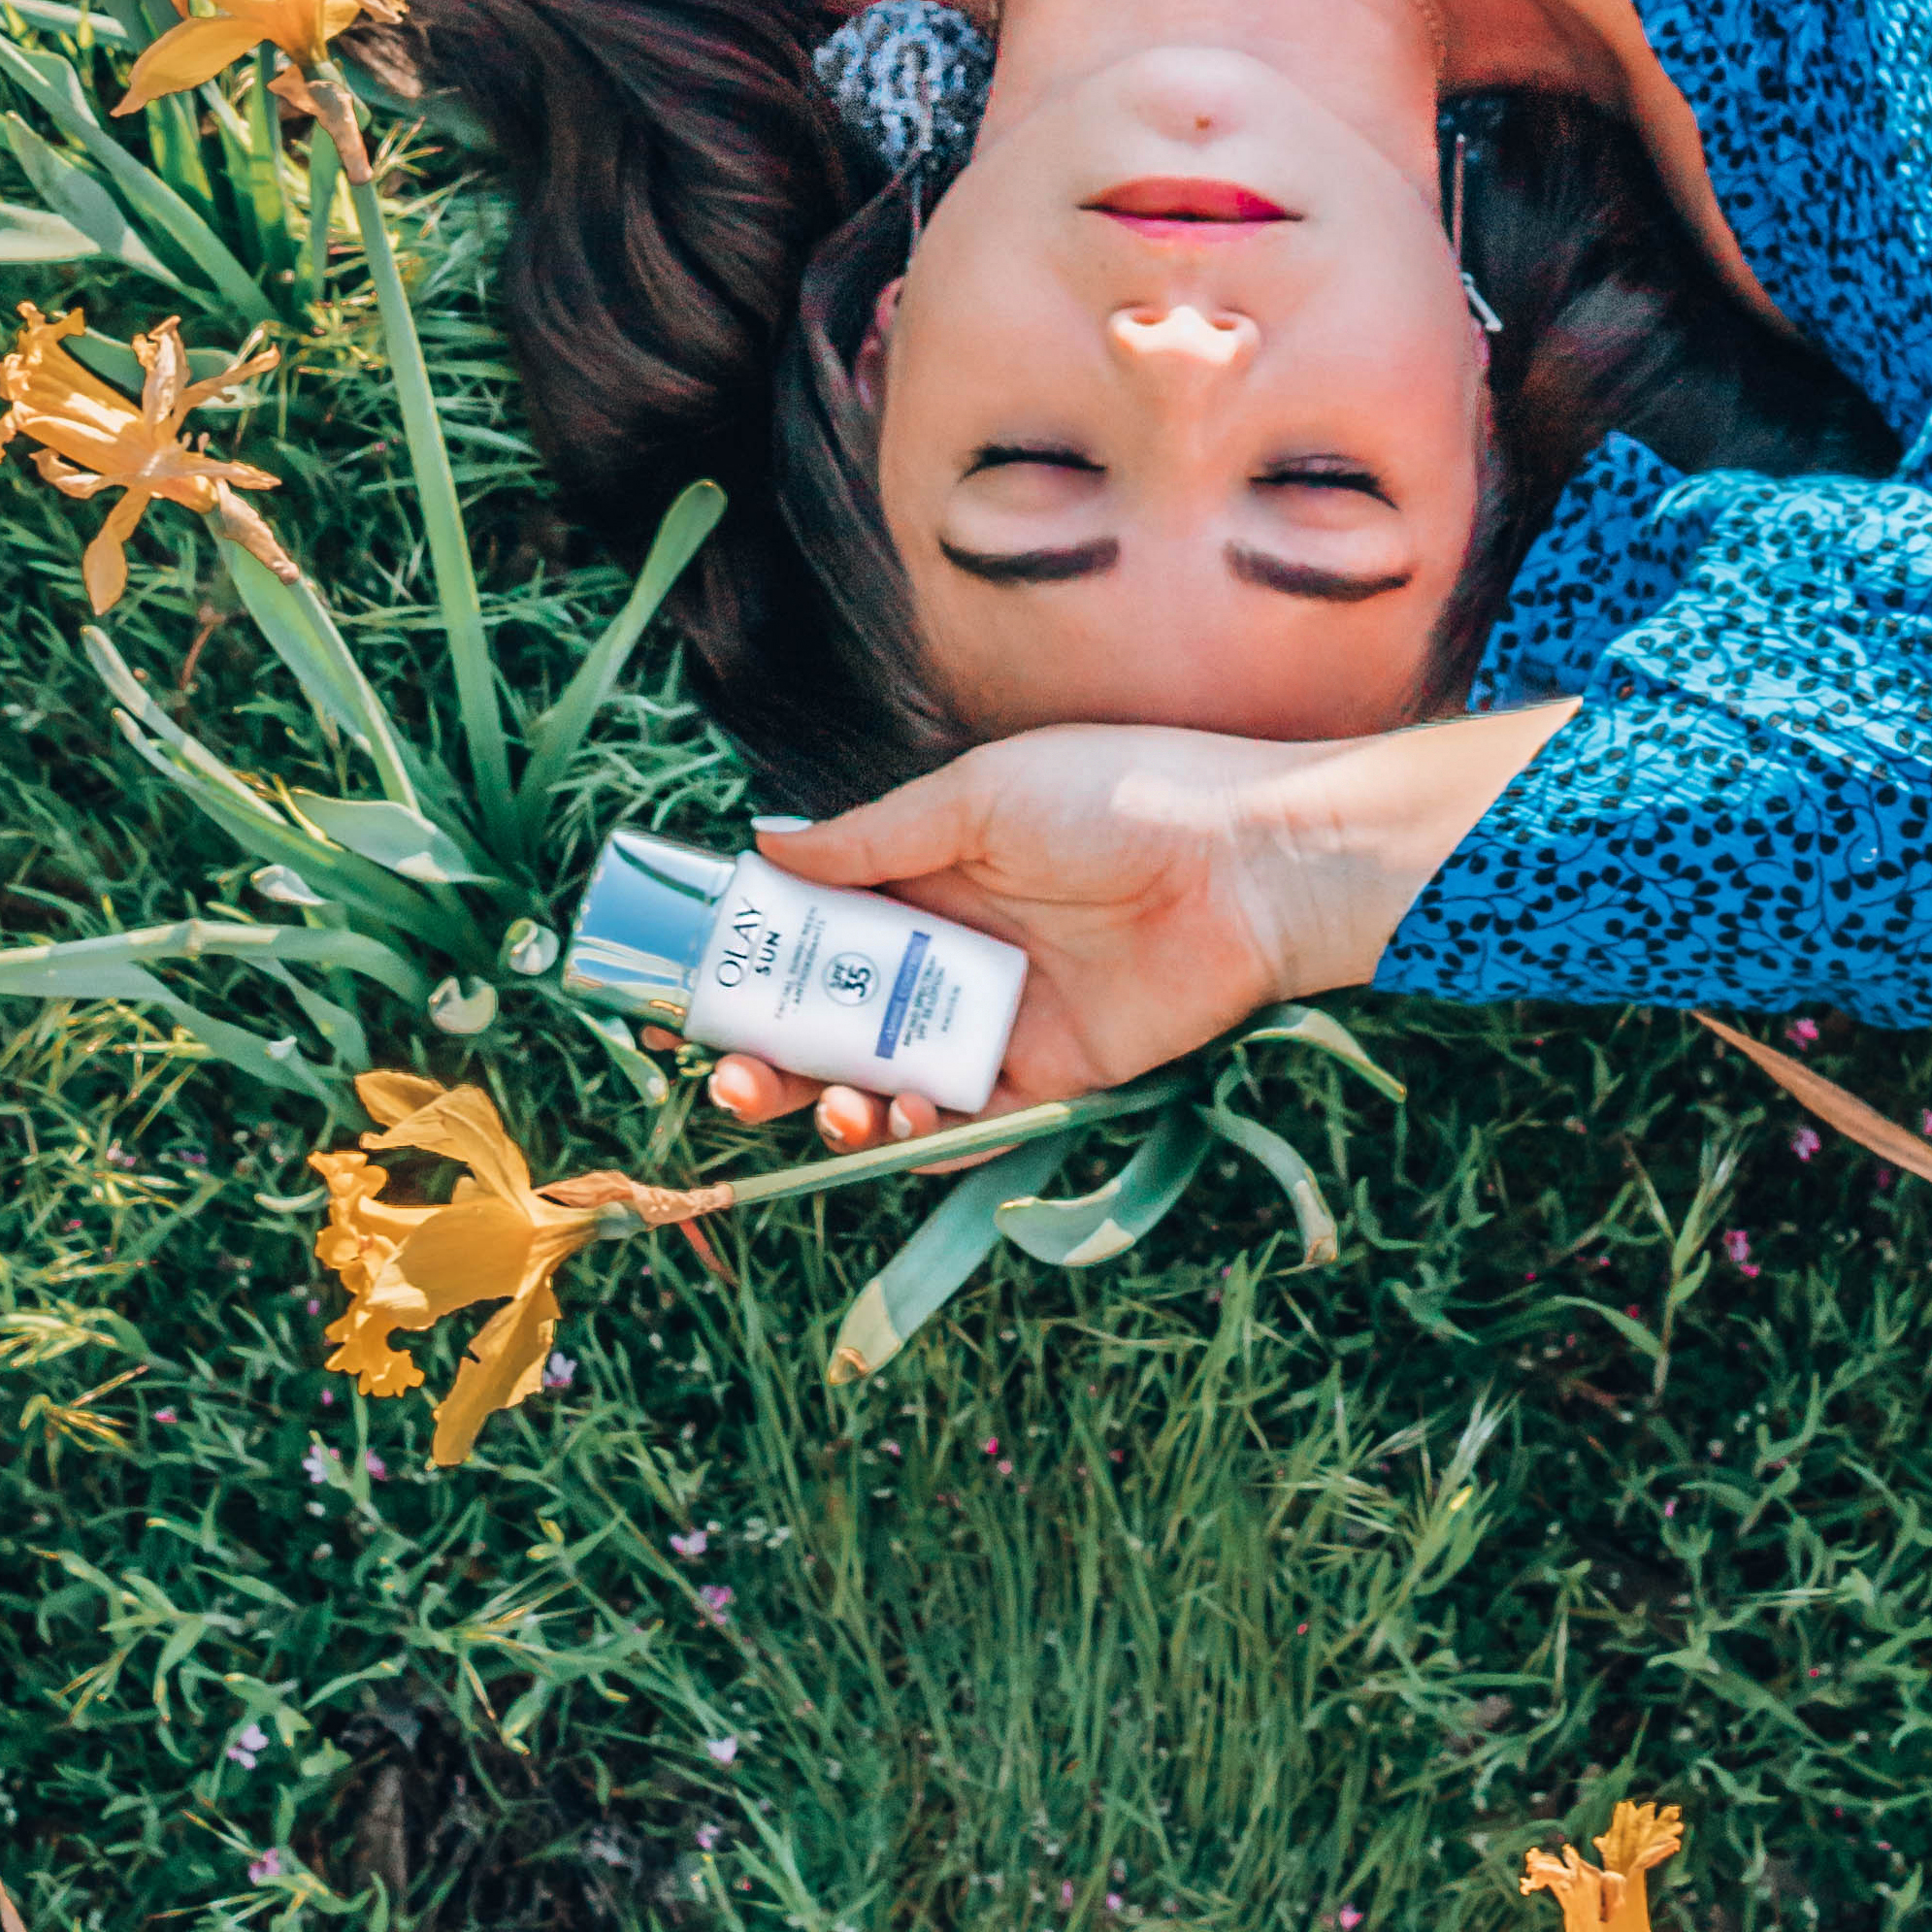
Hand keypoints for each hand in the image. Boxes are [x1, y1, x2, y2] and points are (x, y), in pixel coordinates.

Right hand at [700, 703, 1566, 1151]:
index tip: (682, 989)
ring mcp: (997, 1019)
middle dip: (768, 1052)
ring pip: (884, 1080)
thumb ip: (873, 837)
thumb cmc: (1121, 799)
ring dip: (831, 1100)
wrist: (1249, 862)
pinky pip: (963, 1124)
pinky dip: (912, 1135)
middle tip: (722, 1075)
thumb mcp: (981, 796)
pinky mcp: (1051, 1078)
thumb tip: (762, 846)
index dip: (748, 961)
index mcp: (927, 873)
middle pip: (833, 1018)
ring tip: (818, 1100)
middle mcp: (952, 951)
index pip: (814, 926)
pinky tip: (883, 1120)